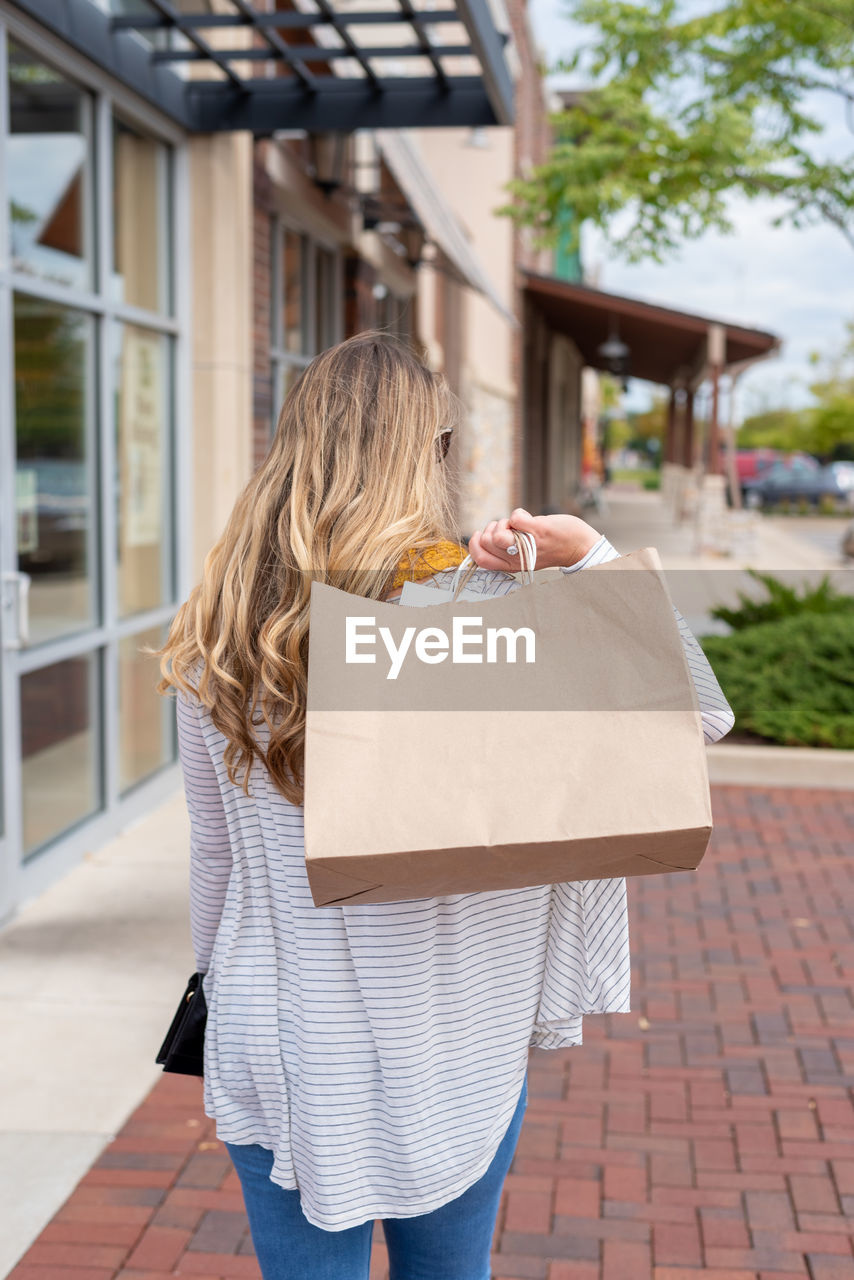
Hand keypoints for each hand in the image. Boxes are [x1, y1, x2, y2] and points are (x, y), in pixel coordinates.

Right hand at [467, 508, 601, 572]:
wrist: (578, 547)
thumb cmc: (551, 548)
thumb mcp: (525, 556)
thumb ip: (507, 550)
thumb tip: (484, 536)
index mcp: (512, 565)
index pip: (482, 560)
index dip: (474, 545)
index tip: (479, 535)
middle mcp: (518, 558)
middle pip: (487, 543)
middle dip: (491, 529)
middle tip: (507, 528)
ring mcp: (527, 544)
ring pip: (497, 534)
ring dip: (503, 522)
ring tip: (516, 524)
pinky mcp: (538, 530)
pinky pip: (515, 518)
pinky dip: (518, 513)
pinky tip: (527, 518)